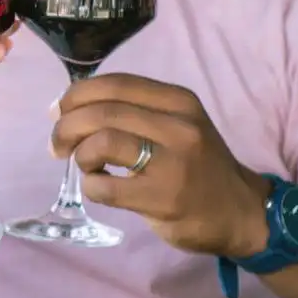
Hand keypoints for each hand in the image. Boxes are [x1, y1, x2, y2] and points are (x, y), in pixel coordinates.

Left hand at [51, 73, 273, 256]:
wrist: (240, 213)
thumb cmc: (197, 166)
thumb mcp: (176, 124)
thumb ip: (131, 111)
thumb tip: (64, 107)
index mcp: (178, 101)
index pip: (114, 84)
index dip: (76, 95)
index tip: (59, 111)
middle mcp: (178, 125)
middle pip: (102, 111)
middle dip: (66, 126)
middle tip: (58, 145)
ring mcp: (173, 163)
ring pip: (102, 142)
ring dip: (80, 155)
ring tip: (86, 167)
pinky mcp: (163, 199)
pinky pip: (106, 186)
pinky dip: (91, 186)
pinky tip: (100, 188)